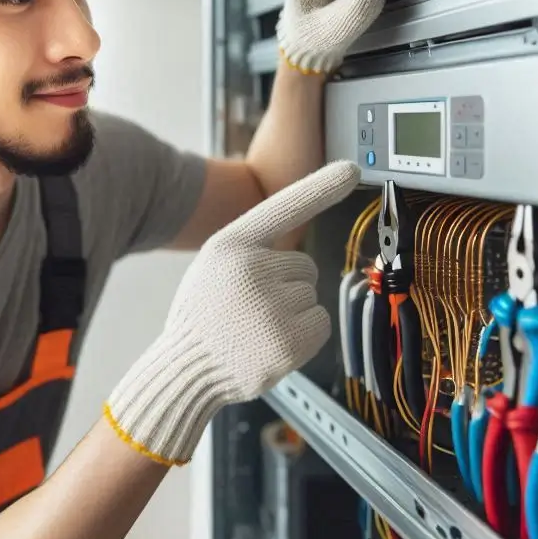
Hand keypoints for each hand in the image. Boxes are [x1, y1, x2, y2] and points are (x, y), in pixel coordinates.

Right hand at [105, 160, 359, 463]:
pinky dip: (305, 335)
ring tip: (257, 326)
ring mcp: (270, 308)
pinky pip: (321, 323)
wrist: (185, 369)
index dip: (321, 187)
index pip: (283, 208)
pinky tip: (273, 342)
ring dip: (293, 312)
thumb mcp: (213, 266)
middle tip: (252, 306)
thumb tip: (301, 256)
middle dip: (287, 285)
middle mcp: (252, 271)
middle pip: (305, 266)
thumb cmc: (203, 317)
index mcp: (230, 246)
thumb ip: (251, 250)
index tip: (351, 169)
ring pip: (312, 295)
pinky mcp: (287, 342)